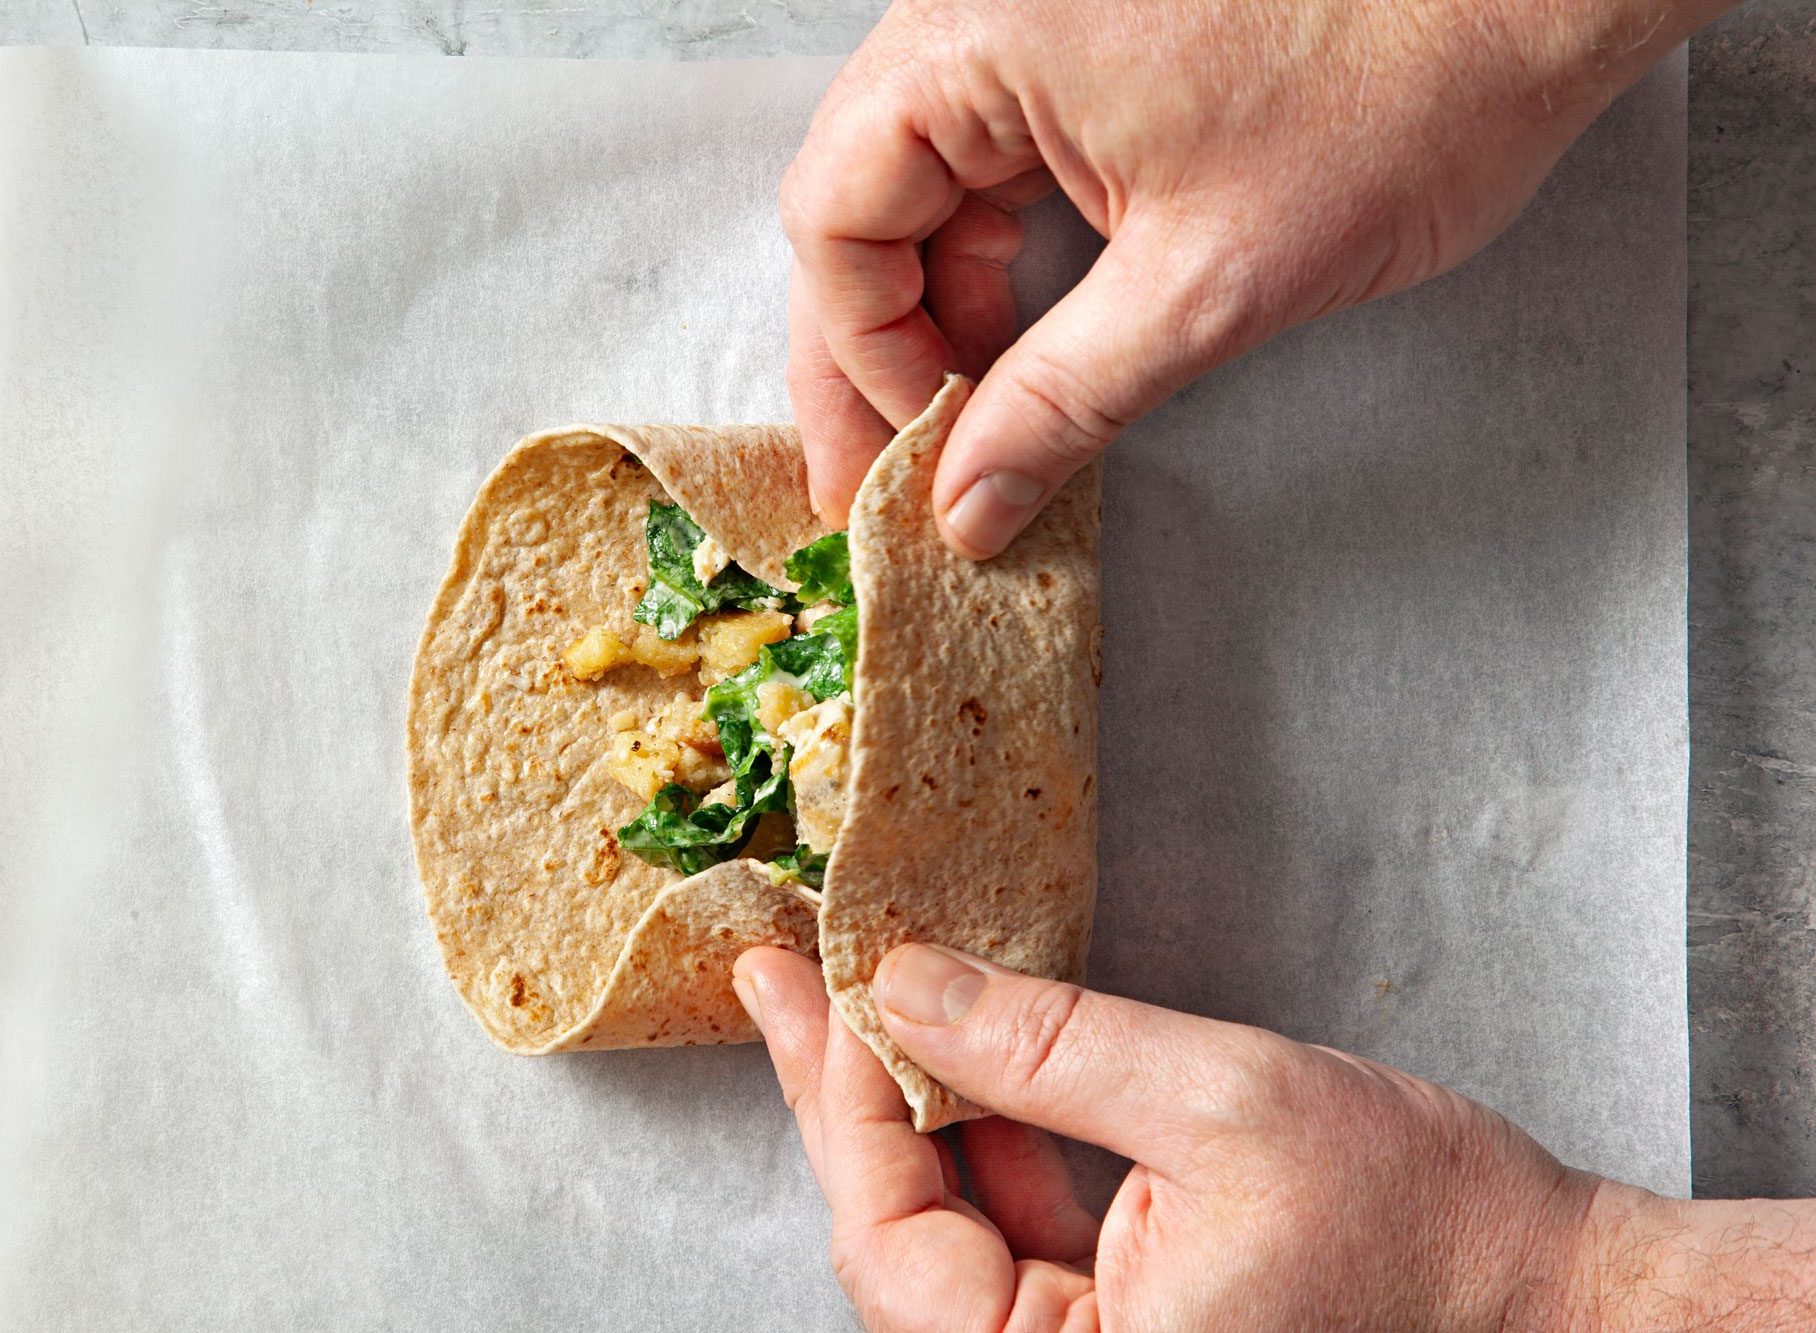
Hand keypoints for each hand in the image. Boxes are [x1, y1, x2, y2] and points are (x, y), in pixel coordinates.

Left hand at [733, 943, 1815, 1329]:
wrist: (1550, 1291)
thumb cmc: (1423, 1226)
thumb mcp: (1221, 1102)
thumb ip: (1047, 1050)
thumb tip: (905, 987)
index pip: (895, 1240)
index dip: (831, 1097)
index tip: (785, 982)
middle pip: (899, 1239)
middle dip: (848, 1094)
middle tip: (790, 977)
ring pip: (946, 1230)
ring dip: (905, 1106)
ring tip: (856, 996)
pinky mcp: (1121, 1317)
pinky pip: (1012, 1230)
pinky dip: (982, 1133)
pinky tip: (958, 1050)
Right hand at [781, 0, 1727, 554]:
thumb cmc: (1402, 87)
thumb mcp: (1207, 286)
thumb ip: (1061, 404)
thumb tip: (967, 505)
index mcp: (980, 40)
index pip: (835, 216)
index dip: (857, 361)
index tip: (901, 467)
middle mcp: (982, 12)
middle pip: (861, 202)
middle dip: (878, 351)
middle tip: (893, 478)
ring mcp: (1032, 23)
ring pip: (924, 192)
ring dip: (937, 313)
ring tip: (968, 431)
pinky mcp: (1086, 45)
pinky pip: (995, 163)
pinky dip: (997, 262)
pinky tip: (1019, 349)